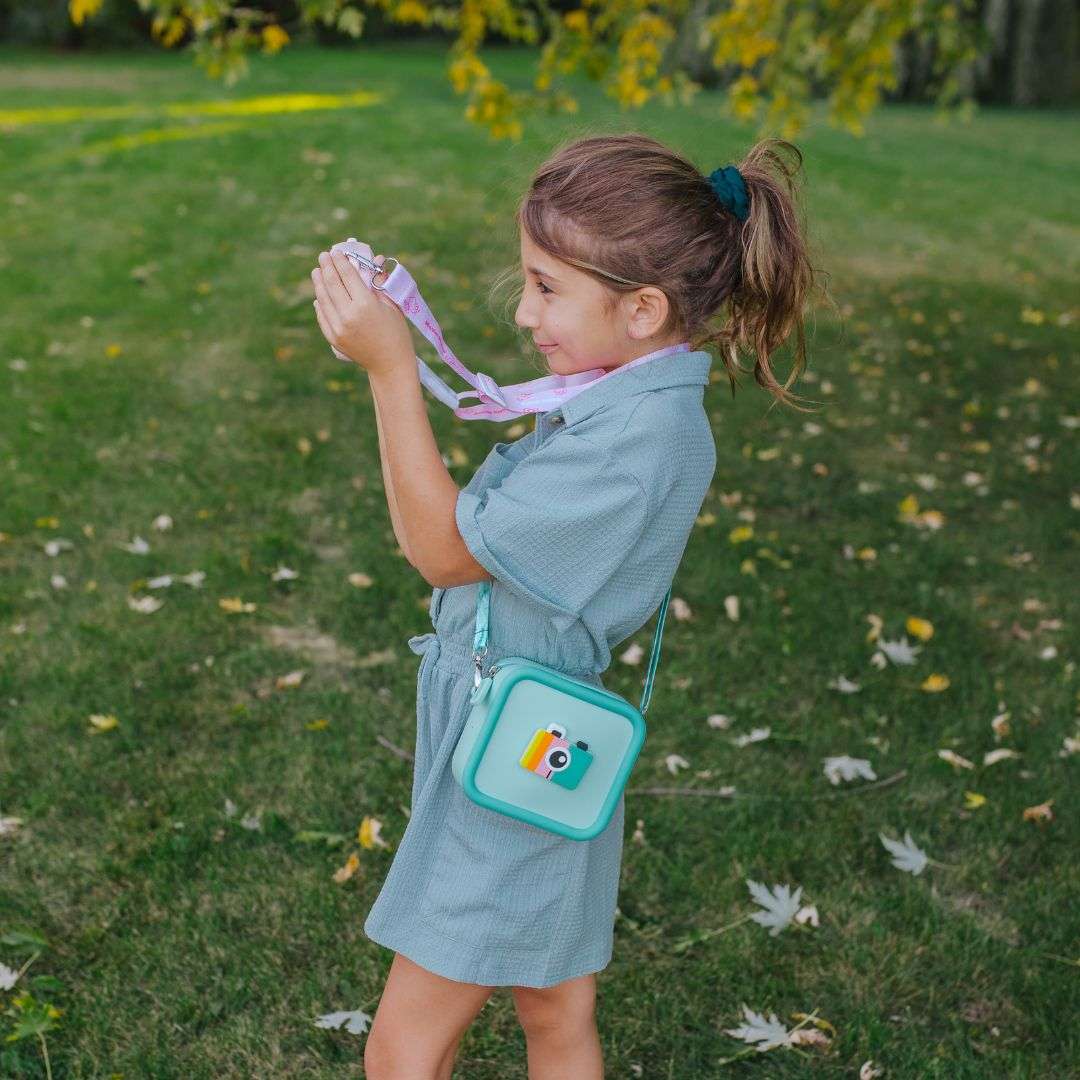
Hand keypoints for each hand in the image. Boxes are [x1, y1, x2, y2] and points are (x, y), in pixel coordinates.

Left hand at [311, 242, 413, 376]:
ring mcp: (339, 328)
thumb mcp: (391, 305)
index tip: (336, 251)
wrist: (390, 365)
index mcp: (365, 304)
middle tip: (323, 256)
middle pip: (332, 284)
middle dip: (327, 267)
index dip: (340, 261)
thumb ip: (378, 283)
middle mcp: (348, 315)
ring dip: (319, 283)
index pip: (347, 275)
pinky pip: (322, 316)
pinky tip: (319, 295)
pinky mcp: (334, 338)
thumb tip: (374, 260)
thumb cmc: (396, 332)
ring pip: (323, 299)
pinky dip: (320, 304)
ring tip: (317, 272)